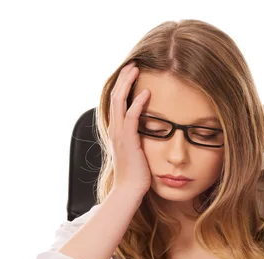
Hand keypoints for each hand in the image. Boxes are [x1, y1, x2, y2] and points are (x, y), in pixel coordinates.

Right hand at [109, 61, 151, 198]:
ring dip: (128, 83)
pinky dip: (138, 103)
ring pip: (119, 101)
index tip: (131, 72)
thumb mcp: (136, 150)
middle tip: (133, 63)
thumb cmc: (136, 173)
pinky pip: (131, 117)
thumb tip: (148, 128)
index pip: (115, 101)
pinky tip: (146, 92)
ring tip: (136, 69)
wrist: (129, 190)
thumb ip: (138, 136)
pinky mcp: (128, 140)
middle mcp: (114, 129)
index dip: (122, 85)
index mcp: (115, 130)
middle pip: (114, 95)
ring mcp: (119, 134)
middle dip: (123, 78)